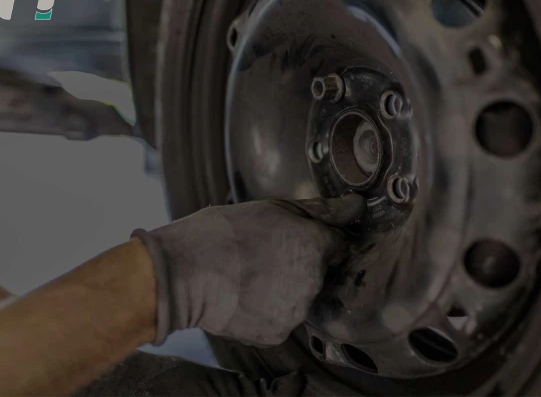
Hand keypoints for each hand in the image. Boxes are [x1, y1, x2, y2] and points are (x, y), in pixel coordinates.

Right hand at [132, 194, 364, 346]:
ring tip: (252, 273)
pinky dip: (269, 309)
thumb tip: (355, 206)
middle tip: (266, 252)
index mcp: (316, 246)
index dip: (318, 240)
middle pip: (320, 272)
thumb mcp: (273, 208)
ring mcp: (296, 311)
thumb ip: (321, 210)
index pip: (338, 245)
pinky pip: (282, 318)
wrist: (185, 273)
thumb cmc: (223, 235)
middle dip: (301, 262)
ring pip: (301, 296)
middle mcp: (313, 281)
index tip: (297, 239)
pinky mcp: (278, 333)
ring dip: (286, 287)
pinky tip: (247, 293)